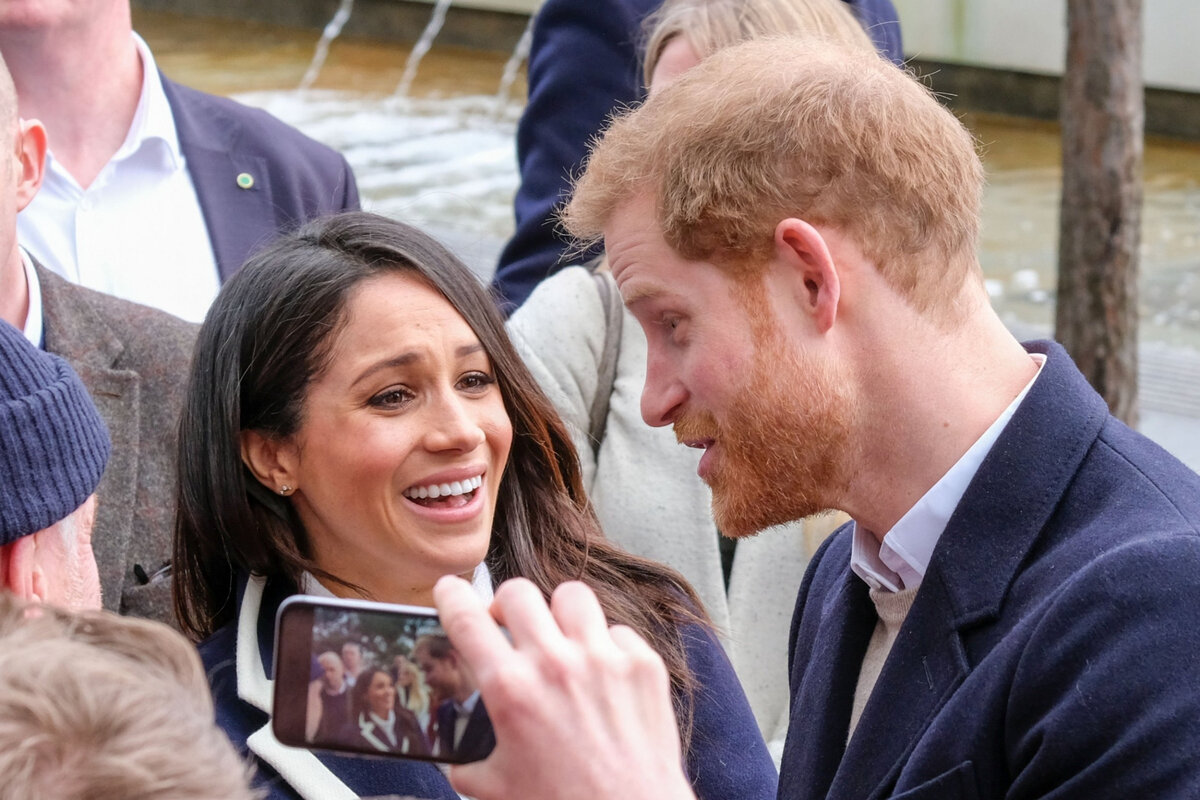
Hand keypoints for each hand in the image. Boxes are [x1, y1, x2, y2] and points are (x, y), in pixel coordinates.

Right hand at [434, 576, 695, 799]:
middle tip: (508, 627)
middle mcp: (555, 663)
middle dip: (505, 606)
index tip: (449, 590)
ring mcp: (603, 658)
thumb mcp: (496, 787)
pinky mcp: (642, 665)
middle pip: (518, 592)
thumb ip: (467, 760)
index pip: (466, 620)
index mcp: (511, 689)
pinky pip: (617, 631)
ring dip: (558, 614)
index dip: (451, 596)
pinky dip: (606, 646)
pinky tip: (602, 673)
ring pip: (571, 595)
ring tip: (559, 638)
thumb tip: (457, 752)